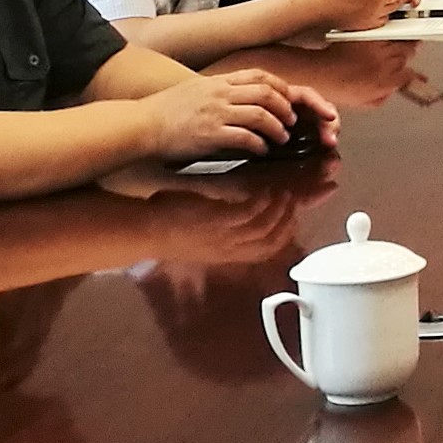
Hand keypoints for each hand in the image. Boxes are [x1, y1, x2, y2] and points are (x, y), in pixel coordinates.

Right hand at [138, 67, 315, 162]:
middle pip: (266, 93)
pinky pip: (244, 137)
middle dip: (285, 107)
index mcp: (217, 82)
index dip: (280, 87)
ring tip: (281, 138)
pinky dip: (259, 144)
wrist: (141, 124)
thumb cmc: (166, 111)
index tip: (288, 99)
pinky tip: (261, 150)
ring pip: (260, 114)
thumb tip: (240, 99)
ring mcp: (215, 113)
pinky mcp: (209, 135)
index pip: (260, 76)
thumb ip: (219, 92)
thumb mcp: (195, 91)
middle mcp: (219, 94)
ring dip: (277, 127)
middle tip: (291, 121)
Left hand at [142, 176, 321, 266]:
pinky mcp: (216, 222)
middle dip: (290, 220)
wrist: (144, 231)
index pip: (267, 249)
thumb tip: (235, 212)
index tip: (295, 216)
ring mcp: (223, 237)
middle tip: (298, 200)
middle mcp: (229, 249)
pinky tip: (267, 189)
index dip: (285, 233)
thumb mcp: (200, 234)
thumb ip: (221, 227)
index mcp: (227, 253)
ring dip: (280, 209)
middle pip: (273, 240)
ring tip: (286, 191)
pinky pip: (249, 214)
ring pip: (266, 226)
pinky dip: (263, 202)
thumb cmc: (167, 228)